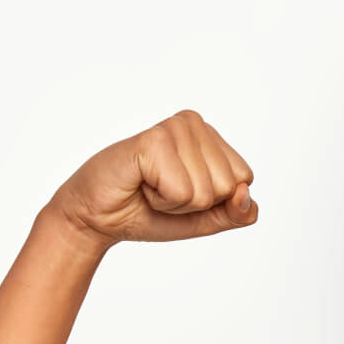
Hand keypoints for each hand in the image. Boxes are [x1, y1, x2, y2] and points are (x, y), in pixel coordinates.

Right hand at [47, 109, 257, 246]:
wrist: (99, 218)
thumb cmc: (148, 212)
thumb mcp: (204, 219)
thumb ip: (235, 213)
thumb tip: (245, 195)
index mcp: (210, 136)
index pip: (244, 179)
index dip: (215, 201)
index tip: (182, 192)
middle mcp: (194, 124)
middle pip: (228, 186)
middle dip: (195, 203)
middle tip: (162, 190)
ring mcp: (174, 129)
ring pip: (206, 191)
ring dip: (176, 203)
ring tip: (150, 186)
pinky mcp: (153, 141)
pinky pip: (182, 192)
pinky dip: (161, 200)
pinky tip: (141, 183)